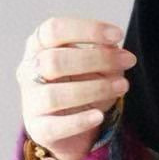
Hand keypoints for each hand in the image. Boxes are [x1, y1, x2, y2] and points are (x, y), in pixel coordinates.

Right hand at [17, 15, 136, 159]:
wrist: (70, 129)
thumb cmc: (81, 86)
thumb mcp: (95, 66)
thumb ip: (103, 55)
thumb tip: (114, 48)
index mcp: (38, 47)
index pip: (53, 30)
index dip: (85, 30)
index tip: (118, 34)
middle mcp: (29, 71)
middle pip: (54, 60)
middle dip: (96, 59)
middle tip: (129, 60)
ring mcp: (31, 101)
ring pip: (55, 95)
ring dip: (94, 89)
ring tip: (123, 86)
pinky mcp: (39, 129)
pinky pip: (56, 126)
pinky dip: (79, 121)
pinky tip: (99, 116)